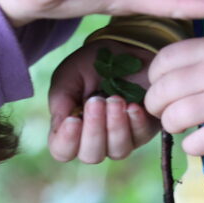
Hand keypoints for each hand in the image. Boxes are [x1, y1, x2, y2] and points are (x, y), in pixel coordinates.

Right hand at [48, 41, 159, 162]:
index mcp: (72, 128)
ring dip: (115, 126)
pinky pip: (140, 136)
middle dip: (94, 130)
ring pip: (117, 150)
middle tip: (96, 101)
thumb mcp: (69, 74)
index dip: (66, 141)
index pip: (63, 150)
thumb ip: (60, 98)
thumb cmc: (91, 64)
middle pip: (91, 155)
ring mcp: (120, 137)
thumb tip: (61, 125)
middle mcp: (96, 139)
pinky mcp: (143, 129)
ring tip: (115, 99)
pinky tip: (132, 106)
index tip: (73, 120)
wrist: (122, 47)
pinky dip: (135, 122)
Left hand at [145, 36, 203, 155]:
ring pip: (173, 117)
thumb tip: (166, 77)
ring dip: (172, 125)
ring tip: (183, 125)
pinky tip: (200, 141)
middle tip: (165, 110)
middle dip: (157, 105)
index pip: (163, 60)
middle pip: (161, 90)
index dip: (155, 77)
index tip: (161, 86)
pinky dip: (192, 145)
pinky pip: (195, 143)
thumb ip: (202, 59)